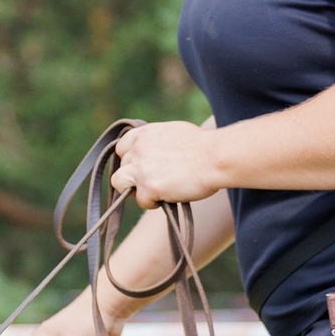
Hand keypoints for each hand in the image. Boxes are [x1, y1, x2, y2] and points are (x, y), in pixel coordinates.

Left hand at [109, 121, 225, 208]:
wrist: (215, 157)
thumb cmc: (204, 147)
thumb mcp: (174, 133)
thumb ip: (158, 142)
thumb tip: (157, 152)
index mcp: (144, 134)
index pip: (122, 148)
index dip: (130, 159)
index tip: (141, 167)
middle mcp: (138, 149)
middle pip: (121, 167)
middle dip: (134, 176)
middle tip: (152, 182)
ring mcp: (140, 168)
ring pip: (119, 183)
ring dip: (135, 190)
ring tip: (153, 192)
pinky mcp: (148, 187)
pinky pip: (141, 200)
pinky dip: (153, 203)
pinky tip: (168, 197)